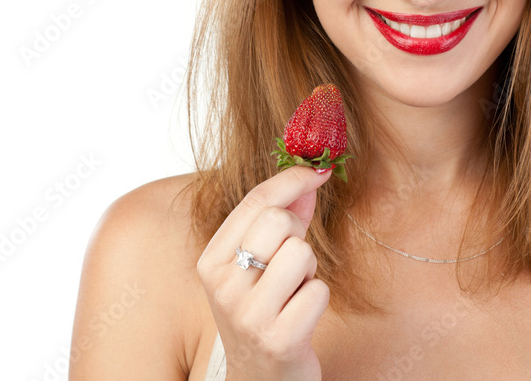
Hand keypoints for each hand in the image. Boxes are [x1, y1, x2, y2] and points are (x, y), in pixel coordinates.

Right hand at [196, 165, 333, 380]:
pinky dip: (318, 300)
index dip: (291, 180)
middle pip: (279, 222)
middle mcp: (223, 286)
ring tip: (294, 293)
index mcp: (211, 261)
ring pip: (302, 254)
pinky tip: (300, 318)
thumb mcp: (260, 264)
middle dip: (299, 235)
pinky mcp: (278, 339)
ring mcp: (248, 315)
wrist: (260, 380)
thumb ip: (283, 219)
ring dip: (310, 272)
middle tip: (292, 264)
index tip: (318, 170)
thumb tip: (310, 175)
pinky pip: (318, 292)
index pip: (255, 202)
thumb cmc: (263, 312)